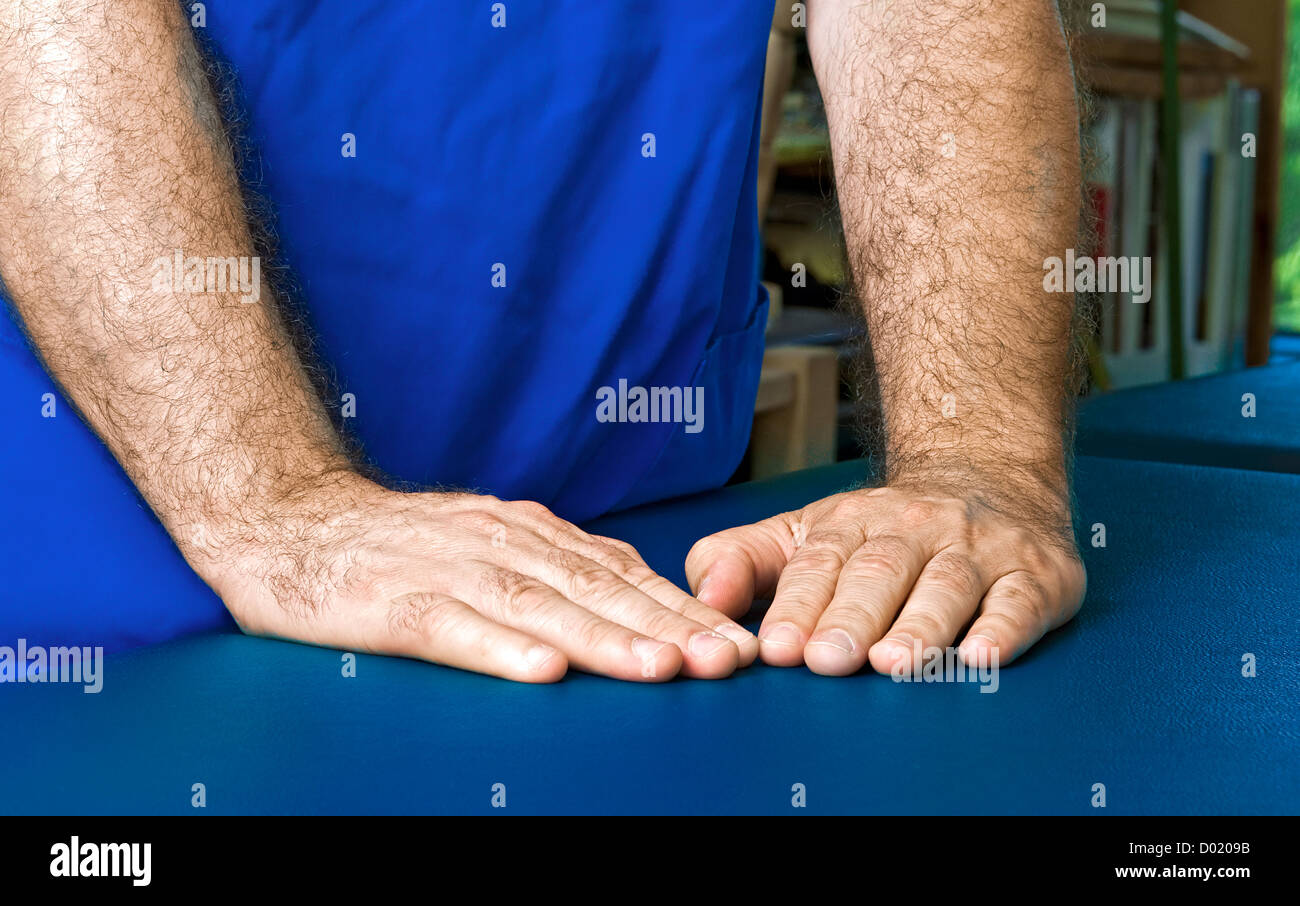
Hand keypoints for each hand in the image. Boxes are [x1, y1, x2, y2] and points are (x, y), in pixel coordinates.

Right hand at [185, 471, 757, 682]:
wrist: (290, 520)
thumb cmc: (400, 545)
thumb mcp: (492, 540)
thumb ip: (558, 564)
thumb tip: (638, 590)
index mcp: (529, 533)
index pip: (621, 574)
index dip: (683, 609)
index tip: (738, 642)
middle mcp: (500, 544)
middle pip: (597, 590)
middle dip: (668, 627)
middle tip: (726, 659)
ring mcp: (447, 570)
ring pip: (540, 606)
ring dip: (605, 639)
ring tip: (660, 668)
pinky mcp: (393, 602)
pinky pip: (452, 628)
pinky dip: (500, 649)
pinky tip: (542, 671)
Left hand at [684, 477, 1084, 674]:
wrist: (988, 472)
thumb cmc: (882, 528)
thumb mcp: (806, 531)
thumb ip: (745, 559)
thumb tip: (702, 596)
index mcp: (851, 523)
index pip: (819, 563)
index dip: (797, 605)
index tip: (775, 647)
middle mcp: (914, 530)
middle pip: (879, 573)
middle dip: (851, 618)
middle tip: (826, 660)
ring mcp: (976, 549)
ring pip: (946, 586)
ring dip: (920, 626)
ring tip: (893, 664)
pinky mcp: (1035, 574)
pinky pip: (1020, 599)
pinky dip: (1005, 628)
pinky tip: (984, 655)